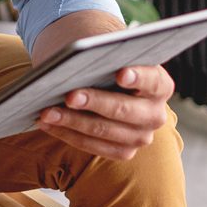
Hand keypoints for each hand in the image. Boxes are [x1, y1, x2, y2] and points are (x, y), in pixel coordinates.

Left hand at [36, 64, 173, 159]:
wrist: (108, 81)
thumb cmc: (107, 62)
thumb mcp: (109, 55)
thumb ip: (102, 56)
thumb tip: (75, 58)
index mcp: (160, 84)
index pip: (152, 79)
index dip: (137, 76)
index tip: (120, 73)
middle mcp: (155, 114)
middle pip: (123, 109)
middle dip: (94, 102)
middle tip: (68, 95)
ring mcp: (140, 136)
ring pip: (103, 130)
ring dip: (71, 121)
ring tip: (47, 111)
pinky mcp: (122, 151)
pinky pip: (92, 146)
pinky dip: (66, 133)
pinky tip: (46, 122)